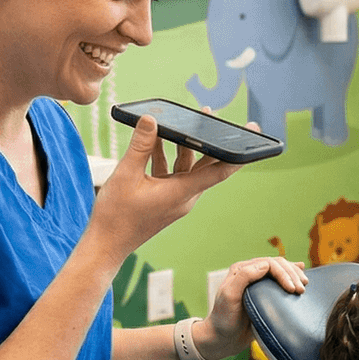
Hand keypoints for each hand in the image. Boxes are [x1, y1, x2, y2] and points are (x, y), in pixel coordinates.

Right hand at [86, 114, 241, 256]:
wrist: (106, 244)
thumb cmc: (116, 216)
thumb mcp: (125, 175)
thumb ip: (140, 146)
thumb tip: (151, 120)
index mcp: (182, 193)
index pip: (219, 171)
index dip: (239, 153)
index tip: (252, 137)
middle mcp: (184, 197)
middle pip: (205, 164)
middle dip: (210, 139)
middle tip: (214, 115)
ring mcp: (175, 198)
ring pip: (187, 166)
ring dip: (183, 144)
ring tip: (184, 120)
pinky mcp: (165, 198)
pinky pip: (172, 172)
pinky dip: (166, 155)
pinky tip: (156, 138)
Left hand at [196, 255, 309, 358]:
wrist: (222, 339)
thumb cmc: (223, 319)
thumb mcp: (229, 297)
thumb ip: (244, 277)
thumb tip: (265, 265)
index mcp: (241, 270)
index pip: (268, 264)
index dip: (283, 273)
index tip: (292, 289)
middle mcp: (250, 273)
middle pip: (277, 265)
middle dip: (292, 274)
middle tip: (302, 288)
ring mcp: (258, 284)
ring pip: (281, 271)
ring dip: (294, 275)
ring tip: (304, 284)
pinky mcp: (264, 295)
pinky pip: (281, 283)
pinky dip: (292, 279)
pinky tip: (302, 278)